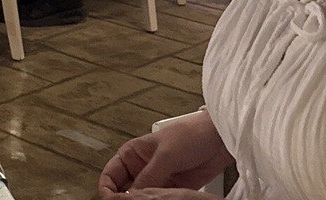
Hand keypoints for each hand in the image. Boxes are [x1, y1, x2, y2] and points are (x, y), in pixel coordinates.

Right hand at [98, 111, 231, 197]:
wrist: (219, 140)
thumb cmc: (190, 134)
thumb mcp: (166, 155)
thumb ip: (149, 177)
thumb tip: (132, 195)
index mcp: (132, 154)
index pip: (110, 175)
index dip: (107, 190)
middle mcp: (141, 168)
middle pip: (123, 190)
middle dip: (124, 199)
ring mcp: (157, 180)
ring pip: (141, 198)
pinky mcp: (173, 190)